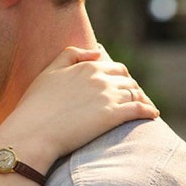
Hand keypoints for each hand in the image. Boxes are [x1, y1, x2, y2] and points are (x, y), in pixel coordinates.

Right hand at [0, 46, 157, 169]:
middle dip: (133, 87)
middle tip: (135, 98)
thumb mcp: (48, 72)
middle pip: (127, 80)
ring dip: (143, 99)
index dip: (120, 78)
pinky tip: (152, 115)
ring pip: (136, 93)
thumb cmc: (35, 106)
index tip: (121, 87)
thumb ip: (70, 55)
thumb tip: (96, 52)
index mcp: (86, 67)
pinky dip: (149, 110)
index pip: (114, 68)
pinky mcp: (113, 116)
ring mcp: (108, 96)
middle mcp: (100, 78)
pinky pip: (140, 109)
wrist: (32, 133)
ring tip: (145, 108)